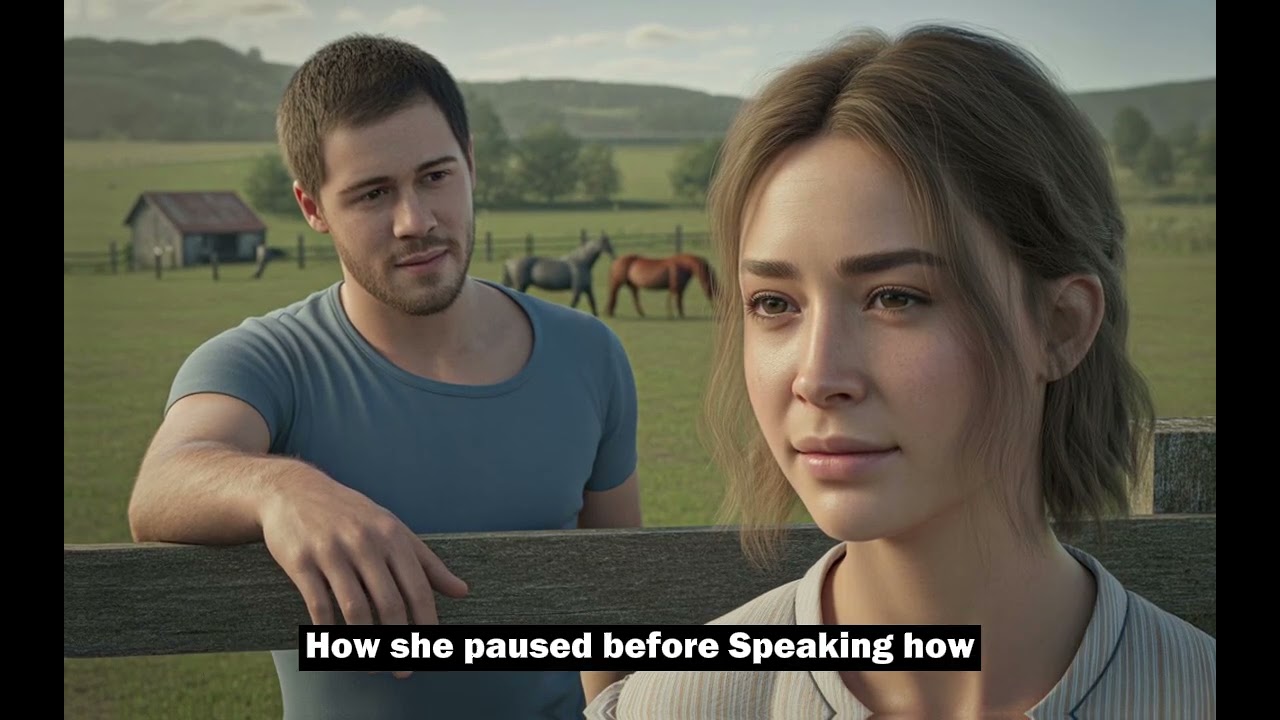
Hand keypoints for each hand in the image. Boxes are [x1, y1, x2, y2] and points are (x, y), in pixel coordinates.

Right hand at [260, 470, 468, 678]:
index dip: (425, 623)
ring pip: (355, 609)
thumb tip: (462, 591)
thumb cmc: (351, 514)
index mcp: (392, 536)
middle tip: (402, 668)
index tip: (429, 649)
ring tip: (369, 663)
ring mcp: (332, 551)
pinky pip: (319, 606)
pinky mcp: (302, 561)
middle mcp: (365, 542)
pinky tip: (336, 645)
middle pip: (389, 604)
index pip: (418, 588)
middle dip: (398, 642)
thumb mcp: (393, 529)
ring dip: (364, 644)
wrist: (294, 491)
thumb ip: (427, 562)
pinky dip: (329, 632)